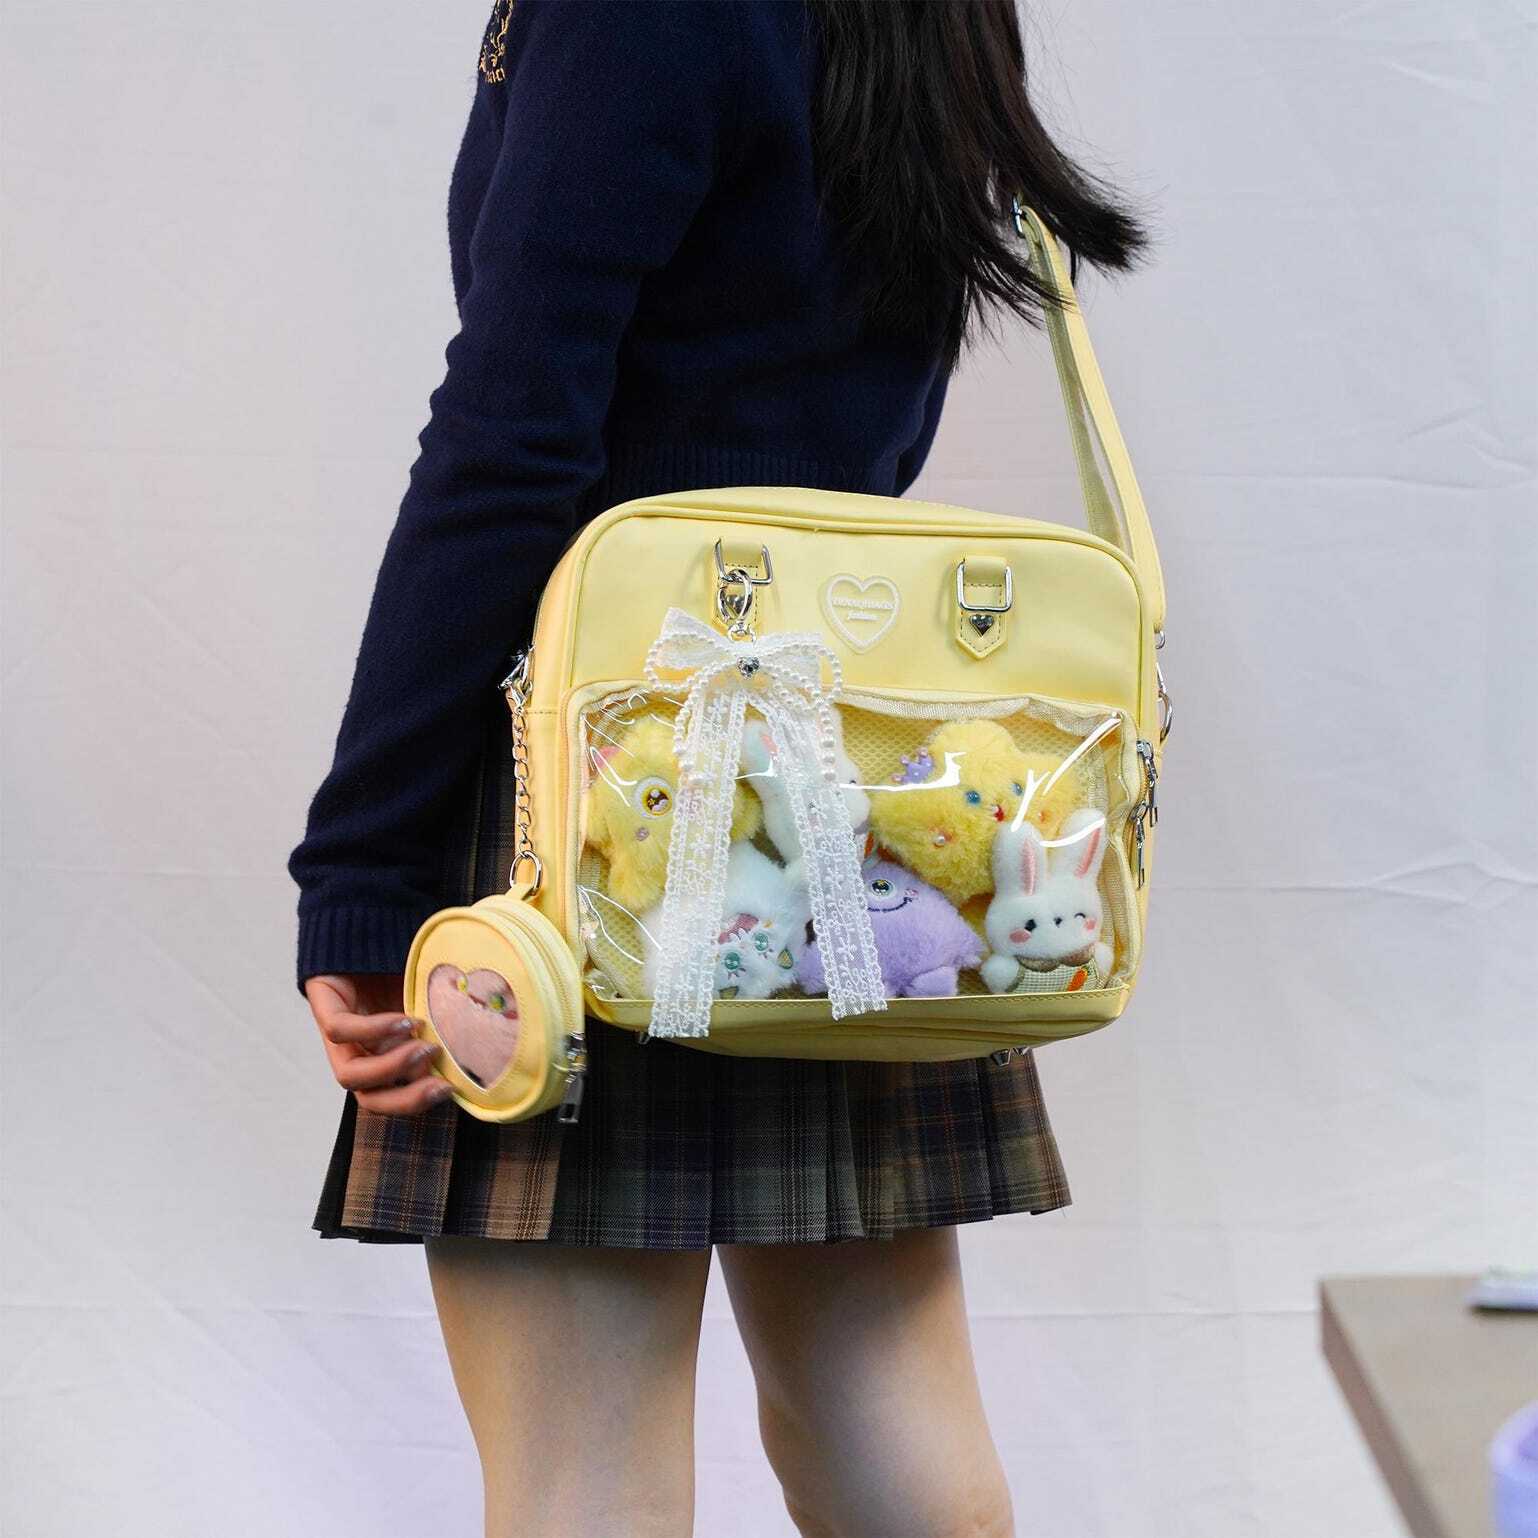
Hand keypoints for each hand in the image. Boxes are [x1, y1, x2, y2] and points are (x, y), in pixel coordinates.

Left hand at [305, 973, 453, 1114]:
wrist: (373, 927)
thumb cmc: (404, 967)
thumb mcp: (428, 1005)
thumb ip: (438, 1030)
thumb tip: (464, 1059)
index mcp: (380, 1055)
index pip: (391, 1096)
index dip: (417, 1101)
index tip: (452, 1089)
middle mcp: (357, 1051)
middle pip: (369, 1098)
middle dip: (406, 1099)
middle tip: (442, 1086)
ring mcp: (338, 1035)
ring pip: (350, 1076)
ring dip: (392, 1068)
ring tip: (426, 1047)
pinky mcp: (325, 1007)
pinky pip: (342, 1032)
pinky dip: (376, 1030)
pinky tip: (406, 1020)